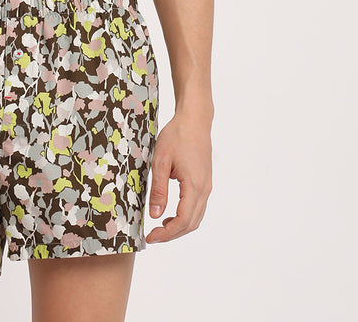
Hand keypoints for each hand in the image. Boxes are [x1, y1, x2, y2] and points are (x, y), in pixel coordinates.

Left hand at [145, 110, 211, 242]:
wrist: (194, 120)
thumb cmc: (176, 136)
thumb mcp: (160, 161)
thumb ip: (158, 189)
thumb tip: (155, 215)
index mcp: (194, 185)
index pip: (182, 221)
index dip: (167, 234)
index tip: (151, 238)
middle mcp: (204, 189)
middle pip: (191, 223)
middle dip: (172, 234)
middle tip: (153, 236)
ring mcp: (207, 186)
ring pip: (196, 217)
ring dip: (179, 227)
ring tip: (160, 227)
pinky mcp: (205, 182)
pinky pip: (197, 207)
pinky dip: (185, 216)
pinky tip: (170, 213)